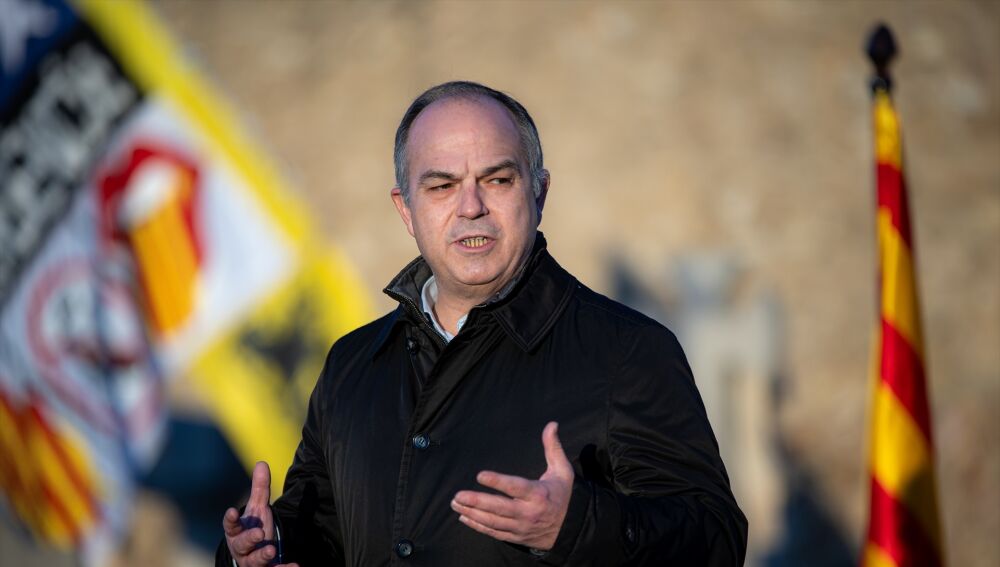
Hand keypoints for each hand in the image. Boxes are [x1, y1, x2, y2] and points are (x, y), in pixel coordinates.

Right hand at [222, 461, 298, 566]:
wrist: (253, 556)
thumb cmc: (253, 529)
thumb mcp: (257, 510)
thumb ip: (259, 489)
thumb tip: (261, 462)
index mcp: (237, 531)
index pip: (231, 525)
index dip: (230, 519)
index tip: (232, 511)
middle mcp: (242, 548)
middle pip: (242, 544)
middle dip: (249, 539)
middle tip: (259, 533)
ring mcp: (252, 561)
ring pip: (254, 561)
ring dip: (262, 556)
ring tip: (271, 550)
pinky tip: (295, 566)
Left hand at [451, 422, 573, 550]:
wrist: (571, 528)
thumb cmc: (563, 495)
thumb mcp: (562, 470)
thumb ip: (553, 447)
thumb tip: (551, 424)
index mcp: (538, 494)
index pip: (515, 487)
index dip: (497, 482)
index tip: (480, 476)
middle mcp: (528, 512)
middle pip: (499, 508)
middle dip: (476, 501)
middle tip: (457, 495)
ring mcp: (521, 527)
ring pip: (493, 522)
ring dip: (472, 513)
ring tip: (455, 504)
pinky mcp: (516, 537)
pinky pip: (494, 533)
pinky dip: (478, 526)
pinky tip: (464, 517)